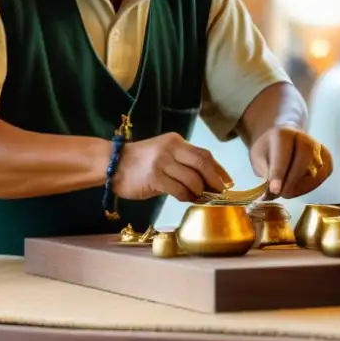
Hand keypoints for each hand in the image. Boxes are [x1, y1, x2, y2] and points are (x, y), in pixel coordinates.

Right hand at [112, 132, 232, 201]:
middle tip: (219, 193)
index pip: (204, 154)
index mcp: (176, 141)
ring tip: (199, 198)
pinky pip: (178, 190)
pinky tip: (185, 199)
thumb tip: (207, 180)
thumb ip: (182, 162)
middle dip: (214, 180)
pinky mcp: (154, 177)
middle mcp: (170, 148)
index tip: (228, 182)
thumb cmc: (140, 162)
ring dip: (199, 192)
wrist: (112, 164)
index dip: (219, 169)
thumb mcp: (163, 154)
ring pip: (192, 179)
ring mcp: (162, 162)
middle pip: (202, 164)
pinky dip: (186, 197)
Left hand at [249, 126, 331, 198]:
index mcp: (282, 134)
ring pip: (316, 168)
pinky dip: (313, 185)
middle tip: (281, 194)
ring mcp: (317, 146)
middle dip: (292, 181)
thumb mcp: (259, 160)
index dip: (278, 173)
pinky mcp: (326, 156)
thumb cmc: (267, 152)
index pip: (282, 153)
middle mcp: (302, 136)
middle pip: (304, 158)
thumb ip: (265, 174)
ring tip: (288, 192)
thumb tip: (270, 194)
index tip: (274, 189)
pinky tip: (300, 188)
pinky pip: (324, 173)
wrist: (280, 143)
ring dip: (302, 186)